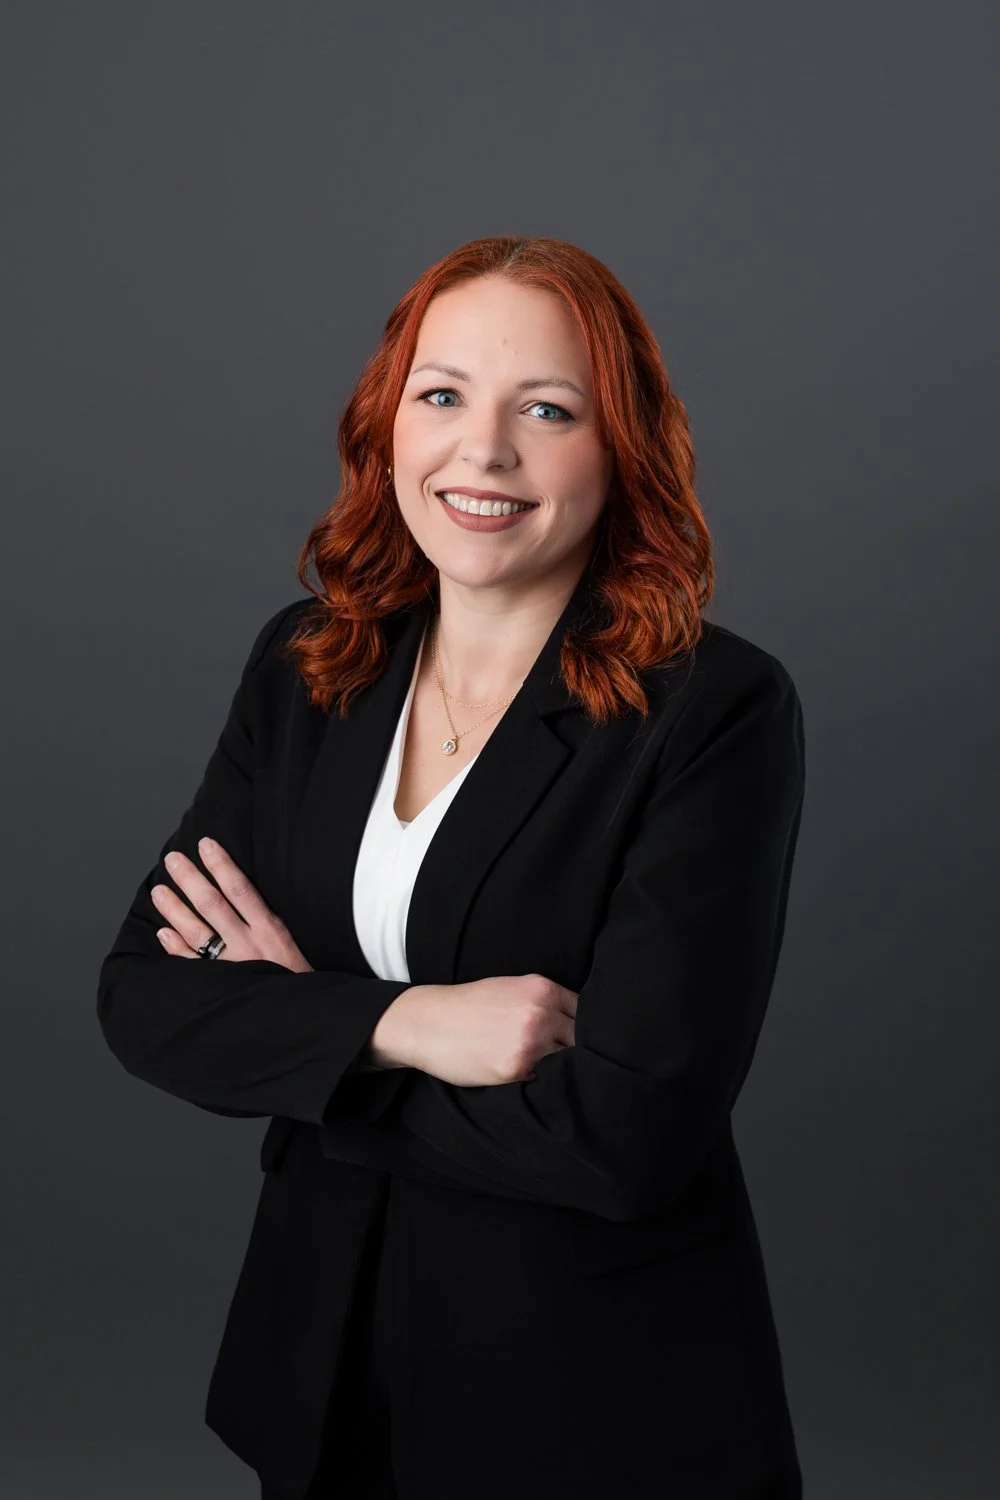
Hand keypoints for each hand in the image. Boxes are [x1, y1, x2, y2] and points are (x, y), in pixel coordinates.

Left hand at [151, 837, 313, 971]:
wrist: (300, 1016)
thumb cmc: (297, 978)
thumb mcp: (292, 943)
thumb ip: (269, 922)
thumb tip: (242, 893)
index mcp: (269, 931)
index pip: (240, 889)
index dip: (221, 865)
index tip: (206, 844)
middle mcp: (248, 946)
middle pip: (212, 905)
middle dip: (190, 879)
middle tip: (172, 860)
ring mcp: (231, 967)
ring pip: (197, 932)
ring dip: (174, 910)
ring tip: (158, 891)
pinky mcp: (220, 986)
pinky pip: (192, 964)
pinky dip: (176, 948)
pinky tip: (163, 932)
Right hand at [384, 974, 577, 1086]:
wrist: (427, 1023)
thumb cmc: (469, 1006)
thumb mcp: (511, 988)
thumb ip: (544, 1001)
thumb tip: (577, 1021)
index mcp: (542, 989)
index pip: (586, 1011)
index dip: (584, 1025)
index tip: (576, 1036)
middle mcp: (541, 1013)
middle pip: (581, 1038)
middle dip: (573, 1047)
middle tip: (557, 1054)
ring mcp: (530, 1043)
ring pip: (565, 1060)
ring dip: (558, 1066)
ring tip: (537, 1064)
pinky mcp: (516, 1069)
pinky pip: (542, 1078)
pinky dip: (536, 1078)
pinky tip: (520, 1072)